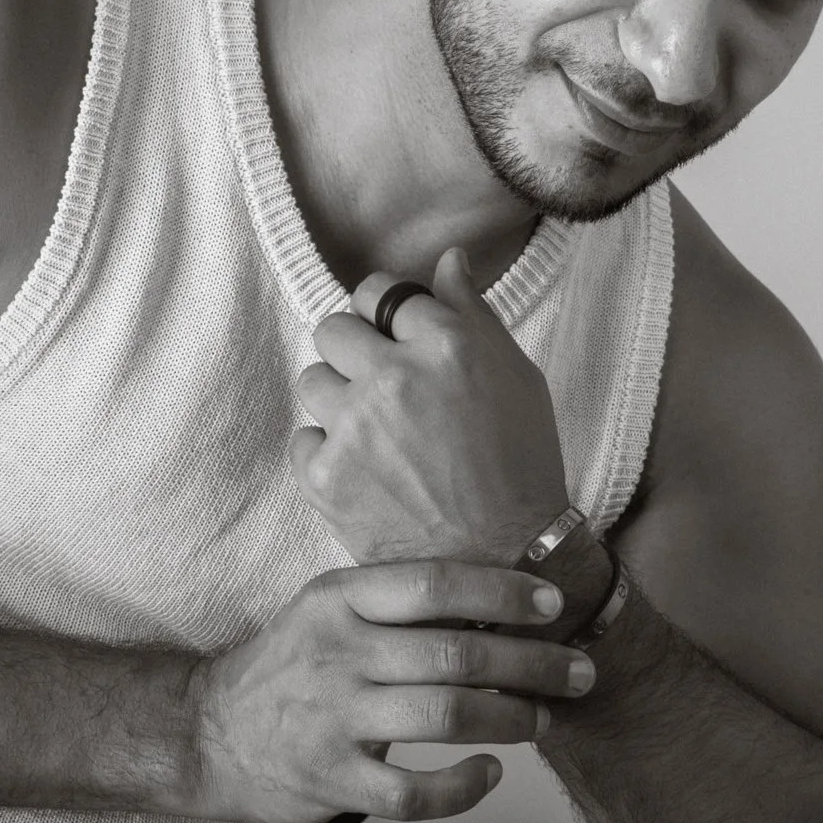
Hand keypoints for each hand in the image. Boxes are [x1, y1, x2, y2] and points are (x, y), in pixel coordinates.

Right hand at [188, 558, 591, 822]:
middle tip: (578, 673)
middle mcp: (337, 653)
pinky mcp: (330, 780)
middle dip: (532, 664)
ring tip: (542, 720)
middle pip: (454, 654)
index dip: (500, 593)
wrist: (207, 733)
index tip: (551, 604)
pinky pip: (413, 793)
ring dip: (510, 720)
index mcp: (339, 599)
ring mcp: (332, 719)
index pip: (432, 583)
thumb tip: (500, 597)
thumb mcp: (330, 610)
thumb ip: (397, 604)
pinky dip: (463, 787)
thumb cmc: (292, 664)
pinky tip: (487, 775)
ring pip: (444, 718)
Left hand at [291, 247, 569, 565]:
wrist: (504, 562)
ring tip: (374, 432)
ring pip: (311, 380)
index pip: (381, 290)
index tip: (394, 335)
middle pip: (333, 327)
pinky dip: (326, 453)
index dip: (386, 312)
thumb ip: (475, 314)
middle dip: (355, 350)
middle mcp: (395, 377)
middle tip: (382, 386)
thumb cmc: (521, 467)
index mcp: (446, 344)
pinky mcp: (326, 476)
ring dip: (337, 400)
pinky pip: (302, 438)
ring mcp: (355, 427)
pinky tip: (365, 470)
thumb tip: (448, 260)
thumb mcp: (518, 378)